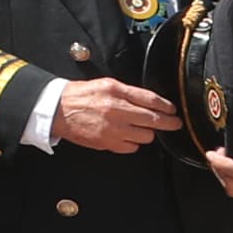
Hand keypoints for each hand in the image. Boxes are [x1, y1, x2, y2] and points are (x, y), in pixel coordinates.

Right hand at [52, 78, 179, 151]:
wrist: (57, 110)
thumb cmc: (80, 96)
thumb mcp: (106, 84)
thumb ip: (128, 92)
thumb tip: (150, 102)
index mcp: (116, 92)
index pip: (150, 99)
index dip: (166, 106)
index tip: (172, 110)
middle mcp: (116, 110)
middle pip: (153, 119)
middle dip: (169, 122)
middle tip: (175, 123)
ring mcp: (112, 129)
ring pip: (145, 136)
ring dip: (147, 132)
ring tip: (143, 128)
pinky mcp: (107, 143)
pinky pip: (131, 147)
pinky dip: (132, 143)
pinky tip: (127, 136)